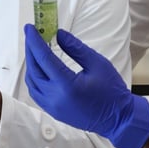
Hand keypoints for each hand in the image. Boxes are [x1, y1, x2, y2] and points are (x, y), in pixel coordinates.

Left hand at [24, 25, 148, 147]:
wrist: (118, 119)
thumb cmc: (112, 91)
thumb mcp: (97, 63)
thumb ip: (75, 48)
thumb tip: (58, 34)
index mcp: (66, 85)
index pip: (44, 58)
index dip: (35, 41)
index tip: (30, 28)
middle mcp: (55, 97)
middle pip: (34, 69)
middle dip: (30, 50)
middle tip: (31, 35)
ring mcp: (52, 107)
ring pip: (32, 82)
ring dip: (31, 64)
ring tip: (35, 49)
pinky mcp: (53, 112)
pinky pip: (36, 93)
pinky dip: (34, 78)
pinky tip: (39, 68)